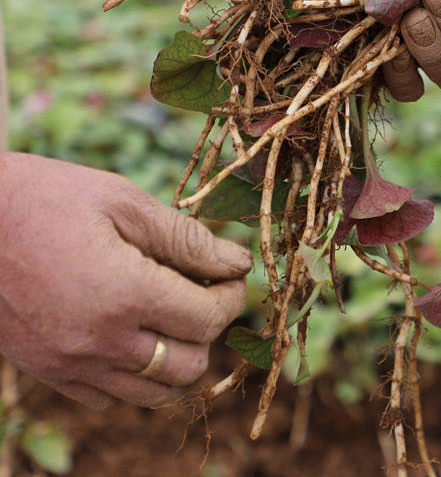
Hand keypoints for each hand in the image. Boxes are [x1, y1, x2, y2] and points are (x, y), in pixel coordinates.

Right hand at [0, 153, 251, 409]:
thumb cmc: (48, 198)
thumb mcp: (124, 202)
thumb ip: (186, 238)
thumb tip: (238, 262)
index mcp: (124, 294)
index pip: (208, 319)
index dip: (231, 296)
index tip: (231, 273)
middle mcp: (99, 342)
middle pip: (189, 364)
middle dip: (209, 327)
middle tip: (205, 289)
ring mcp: (69, 364)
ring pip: (153, 393)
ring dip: (178, 357)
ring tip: (174, 314)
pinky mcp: (47, 372)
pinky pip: (108, 397)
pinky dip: (134, 374)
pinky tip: (132, 332)